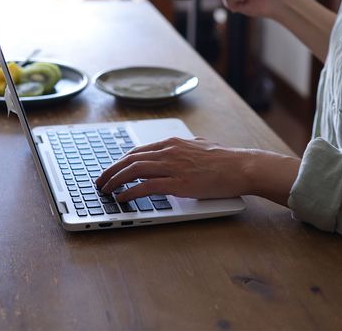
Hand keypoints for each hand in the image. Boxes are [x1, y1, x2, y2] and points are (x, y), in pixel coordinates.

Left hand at [94, 137, 252, 203]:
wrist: (241, 167)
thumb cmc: (225, 160)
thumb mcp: (201, 146)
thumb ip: (186, 148)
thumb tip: (181, 148)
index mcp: (173, 143)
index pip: (139, 151)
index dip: (121, 161)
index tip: (112, 169)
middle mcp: (170, 151)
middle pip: (131, 159)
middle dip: (111, 170)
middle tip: (100, 181)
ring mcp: (173, 166)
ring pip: (134, 170)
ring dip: (115, 180)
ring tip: (105, 189)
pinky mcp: (178, 183)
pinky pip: (147, 186)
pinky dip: (130, 191)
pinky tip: (122, 197)